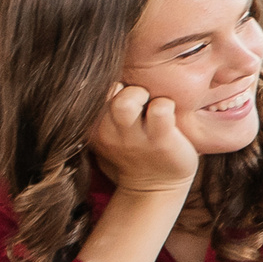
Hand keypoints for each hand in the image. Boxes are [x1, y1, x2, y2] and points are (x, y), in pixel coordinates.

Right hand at [87, 82, 200, 198]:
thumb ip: (105, 108)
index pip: (93, 90)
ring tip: (152, 106)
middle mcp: (109, 133)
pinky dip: (167, 105)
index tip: (125, 94)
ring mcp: (134, 139)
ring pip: (127, 100)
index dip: (113, 85)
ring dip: (144, 94)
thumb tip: (103, 73)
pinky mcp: (161, 141)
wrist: (155, 188)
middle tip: (142, 98)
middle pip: (108, 91)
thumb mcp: (110, 133)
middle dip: (128, 87)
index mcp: (93, 128)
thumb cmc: (135, 151)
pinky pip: (161, 109)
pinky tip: (169, 114)